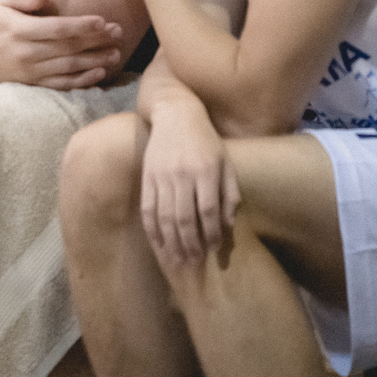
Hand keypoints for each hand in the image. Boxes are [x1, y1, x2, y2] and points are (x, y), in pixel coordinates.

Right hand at [0, 0, 122, 88]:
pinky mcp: (35, 84)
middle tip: (118, 32)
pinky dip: (82, 81)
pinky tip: (100, 73)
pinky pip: (61, 85)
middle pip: (66, 48)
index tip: (102, 20)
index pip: (55, 28)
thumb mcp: (5, 1)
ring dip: (94, 61)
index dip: (80, 25)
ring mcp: (30, 72)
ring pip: (68, 67)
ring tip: (116, 53)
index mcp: (18, 30)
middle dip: (95, 41)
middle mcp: (25, 53)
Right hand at [140, 99, 238, 263]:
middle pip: (184, 217)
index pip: (207, 210)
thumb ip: (230, 193)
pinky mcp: (147, 177)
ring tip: (177, 259)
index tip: (214, 249)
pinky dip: (152, 228)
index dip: (210, 232)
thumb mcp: (226, 163)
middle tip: (194, 261)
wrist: (175, 115)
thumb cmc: (206, 141)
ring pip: (164, 216)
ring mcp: (161, 176)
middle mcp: (182, 174)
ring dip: (170, 241)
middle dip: (189, 243)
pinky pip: (147, 208)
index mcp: (206, 171)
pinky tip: (158, 242)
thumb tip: (228, 224)